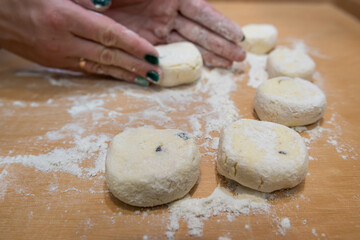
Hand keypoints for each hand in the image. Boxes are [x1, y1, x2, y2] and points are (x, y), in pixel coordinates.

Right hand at [0, 0, 160, 85]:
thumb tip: (107, 5)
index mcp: (64, 17)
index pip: (108, 34)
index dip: (133, 45)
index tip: (153, 54)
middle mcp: (63, 40)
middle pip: (107, 55)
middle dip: (135, 66)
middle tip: (158, 74)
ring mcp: (58, 55)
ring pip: (99, 68)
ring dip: (125, 75)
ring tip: (147, 81)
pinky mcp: (55, 63)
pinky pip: (86, 70)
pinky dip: (107, 75)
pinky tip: (122, 79)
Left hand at [104, 0, 245, 67]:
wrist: (79, 5)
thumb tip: (136, 2)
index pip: (200, 11)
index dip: (220, 24)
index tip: (239, 36)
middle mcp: (166, 13)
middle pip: (200, 30)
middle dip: (221, 44)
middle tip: (242, 57)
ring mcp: (157, 30)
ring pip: (189, 44)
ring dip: (211, 55)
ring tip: (231, 65)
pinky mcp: (146, 44)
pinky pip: (169, 56)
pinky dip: (182, 64)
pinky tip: (201, 70)